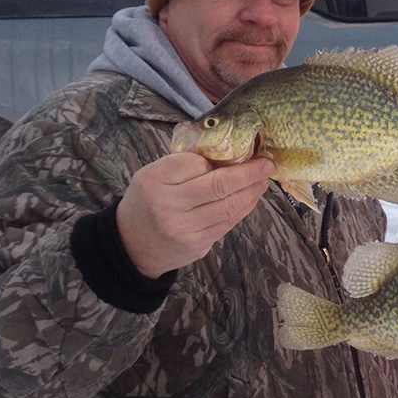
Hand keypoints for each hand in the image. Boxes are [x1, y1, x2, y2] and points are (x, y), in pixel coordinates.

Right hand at [116, 152, 272, 277]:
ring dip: (251, 192)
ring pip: (228, 207)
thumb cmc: (147, 201)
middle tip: (267, 164)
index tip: (243, 151)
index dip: (222, 158)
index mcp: (155, 181)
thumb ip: (184, 164)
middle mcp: (169, 206)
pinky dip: (243, 208)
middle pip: (218, 186)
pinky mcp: (197, 246)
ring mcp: (184, 230)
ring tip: (263, 180)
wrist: (131, 246)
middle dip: (248, 174)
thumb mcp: (153, 174)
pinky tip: (251, 197)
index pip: (197, 164)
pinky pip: (227, 224)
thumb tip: (226, 155)